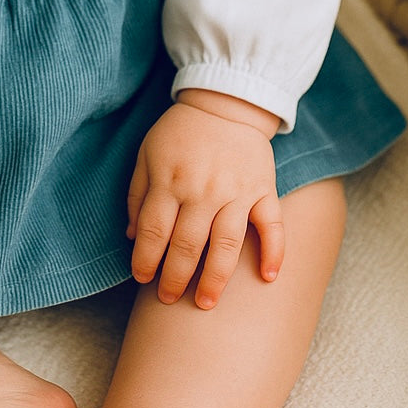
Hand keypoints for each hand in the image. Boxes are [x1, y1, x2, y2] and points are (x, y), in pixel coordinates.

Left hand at [126, 91, 283, 308]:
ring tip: (206, 304)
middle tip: (168, 299)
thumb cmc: (181, 132)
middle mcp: (203, 190)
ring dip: (216, 278)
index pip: (155, 232)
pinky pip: (272, 225)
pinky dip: (274, 252)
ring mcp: (237, 191)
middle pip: (188, 245)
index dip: (146, 260)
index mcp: (170, 181)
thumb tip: (132, 236)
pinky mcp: (264, 189)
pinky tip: (268, 278)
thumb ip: (137, 195)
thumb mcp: (147, 154)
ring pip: (227, 245)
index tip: (142, 279)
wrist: (225, 103)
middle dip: (176, 278)